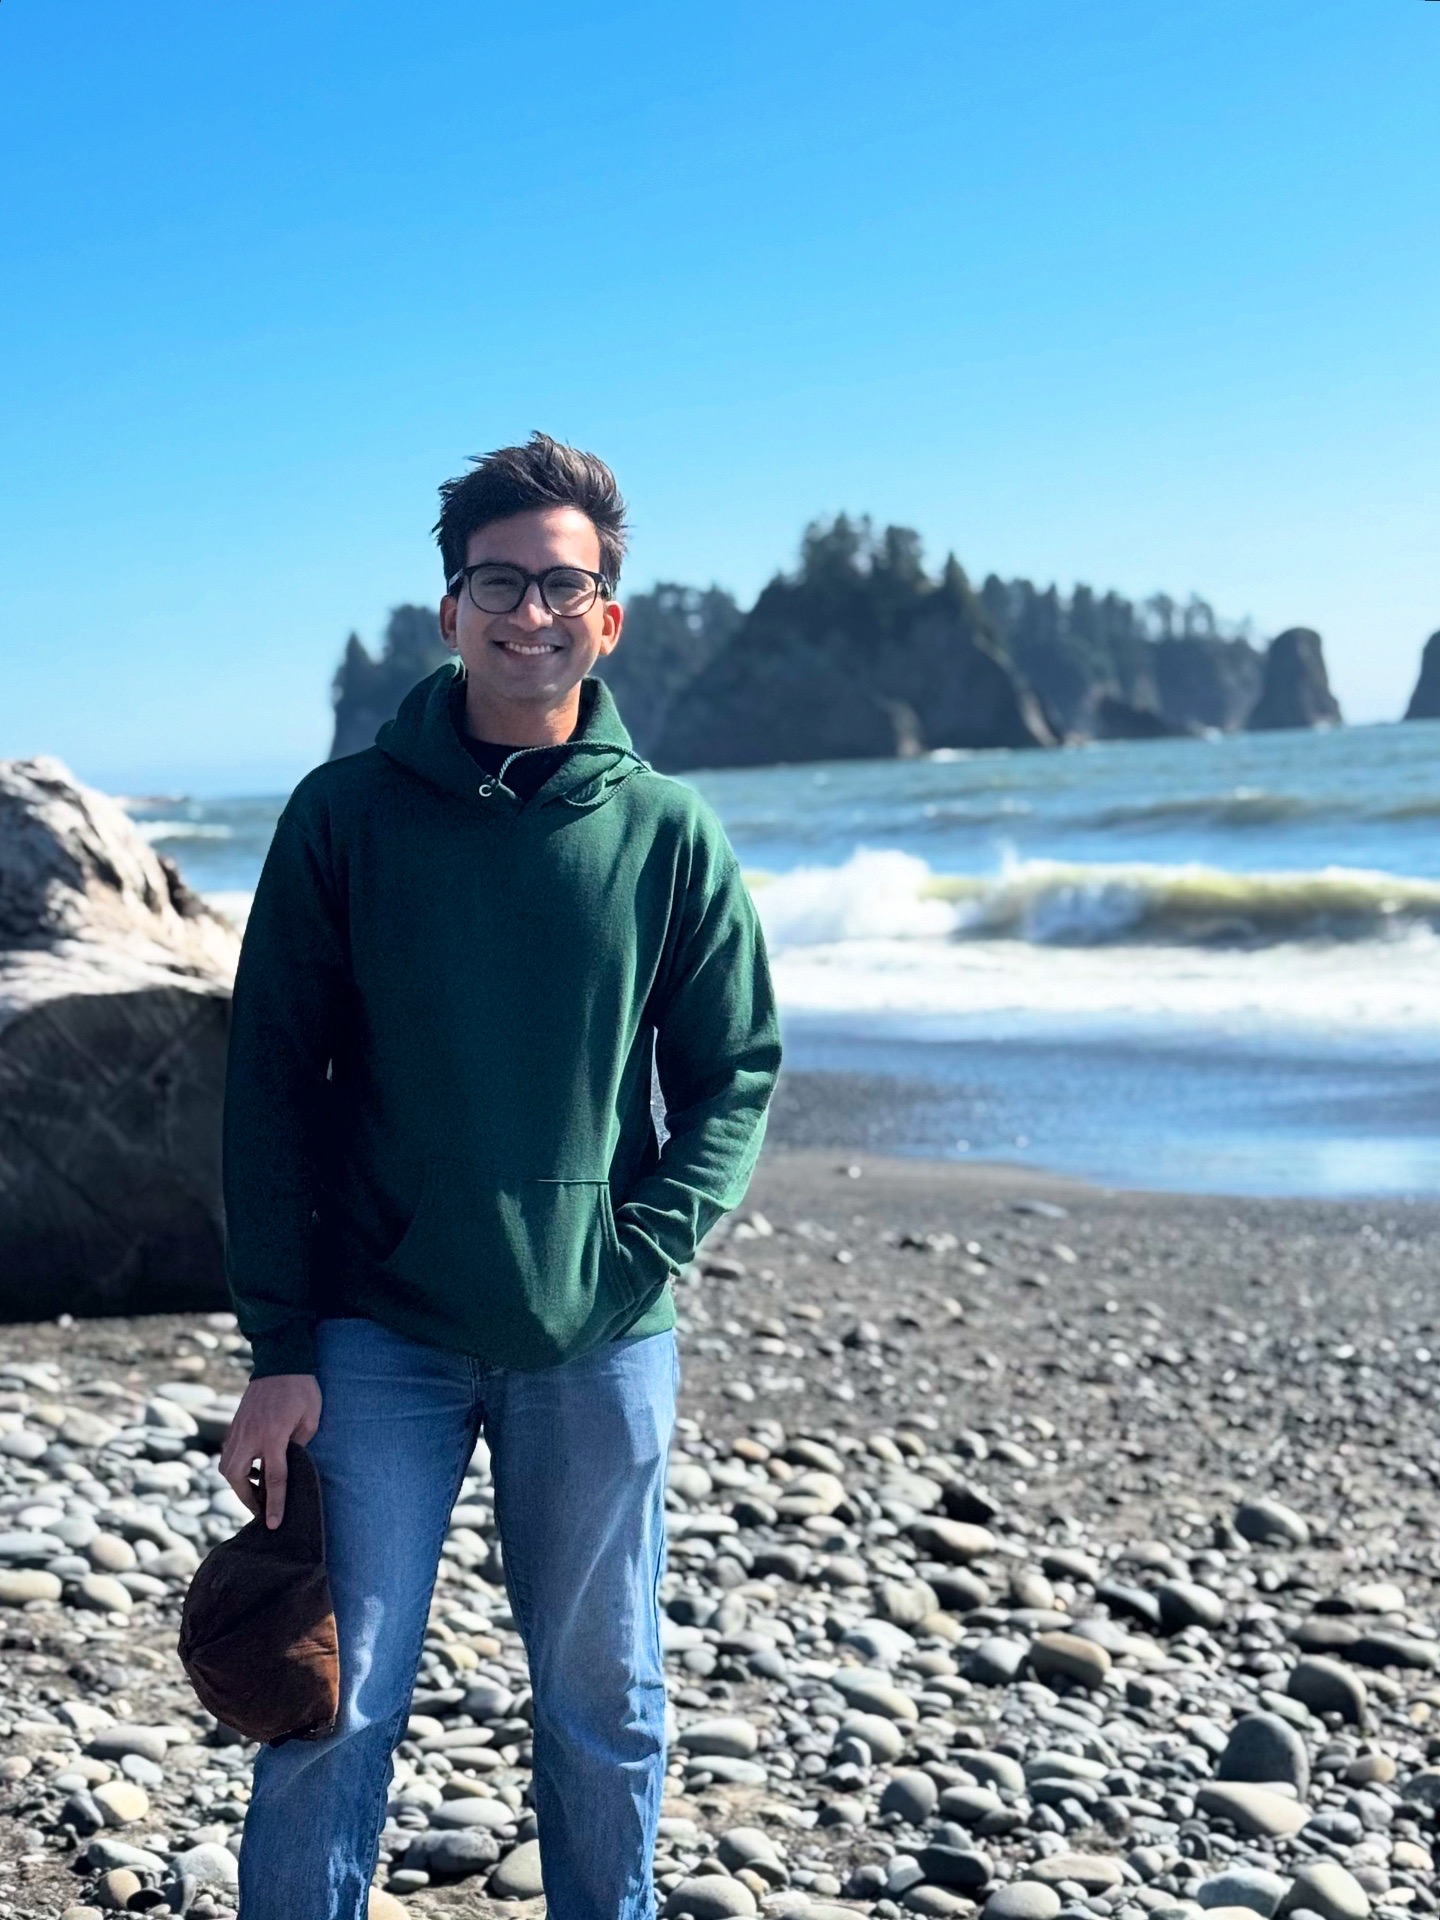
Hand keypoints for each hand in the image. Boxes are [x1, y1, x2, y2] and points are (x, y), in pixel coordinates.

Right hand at [220, 1374, 321, 1528]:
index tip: (273, 1524)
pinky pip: (229, 1454)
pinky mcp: (235, 1424)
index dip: (274, 1504)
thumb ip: (300, 1443)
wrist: (280, 1359)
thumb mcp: (311, 1417)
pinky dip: (237, 1468)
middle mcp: (249, 1436)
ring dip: (239, 1484)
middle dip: (247, 1498)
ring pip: (227, 1468)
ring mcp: (238, 1429)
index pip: (273, 1479)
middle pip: (237, 1479)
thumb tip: (292, 1461)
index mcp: (272, 1436)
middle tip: (262, 1510)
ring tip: (256, 1492)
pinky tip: (252, 1470)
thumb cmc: (301, 1388)